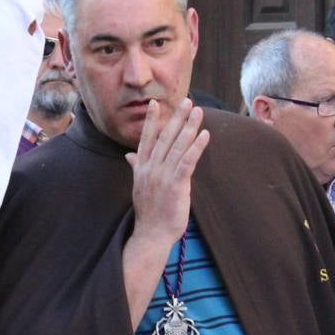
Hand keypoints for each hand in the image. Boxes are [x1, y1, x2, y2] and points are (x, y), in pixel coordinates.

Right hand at [126, 98, 210, 246]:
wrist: (151, 233)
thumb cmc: (149, 211)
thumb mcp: (139, 185)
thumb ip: (136, 167)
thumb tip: (129, 156)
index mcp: (142, 167)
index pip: (146, 139)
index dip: (151, 120)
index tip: (155, 103)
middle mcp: (151, 168)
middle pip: (164, 137)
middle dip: (176, 117)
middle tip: (186, 101)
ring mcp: (162, 176)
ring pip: (177, 146)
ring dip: (189, 127)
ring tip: (198, 112)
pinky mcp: (176, 185)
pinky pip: (187, 161)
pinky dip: (196, 147)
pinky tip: (204, 135)